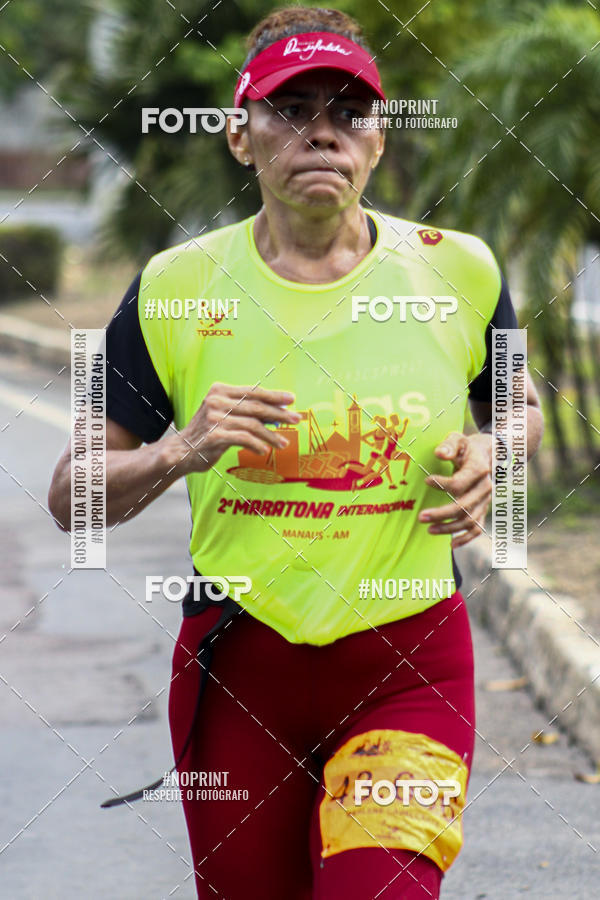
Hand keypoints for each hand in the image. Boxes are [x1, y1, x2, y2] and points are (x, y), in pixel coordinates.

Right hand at [175, 382, 300, 473]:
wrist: (180, 451)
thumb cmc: (206, 433)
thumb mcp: (223, 415)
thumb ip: (245, 411)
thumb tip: (277, 413)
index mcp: (220, 391)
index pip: (253, 391)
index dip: (274, 396)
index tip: (291, 399)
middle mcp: (217, 401)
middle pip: (256, 406)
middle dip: (279, 413)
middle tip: (296, 419)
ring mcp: (215, 418)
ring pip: (253, 425)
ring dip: (271, 435)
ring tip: (283, 443)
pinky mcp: (215, 436)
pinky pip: (244, 439)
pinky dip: (257, 445)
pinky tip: (264, 450)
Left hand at [418, 431, 493, 548]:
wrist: (490, 455)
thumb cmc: (468, 447)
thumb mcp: (459, 439)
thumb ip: (449, 445)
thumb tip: (439, 454)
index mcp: (479, 469)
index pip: (459, 484)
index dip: (441, 484)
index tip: (426, 481)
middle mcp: (485, 487)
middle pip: (463, 506)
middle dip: (441, 514)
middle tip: (421, 517)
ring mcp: (485, 501)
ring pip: (469, 520)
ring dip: (449, 528)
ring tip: (429, 529)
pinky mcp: (483, 509)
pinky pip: (477, 528)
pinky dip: (465, 538)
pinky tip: (450, 545)